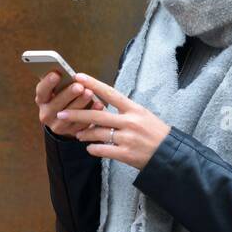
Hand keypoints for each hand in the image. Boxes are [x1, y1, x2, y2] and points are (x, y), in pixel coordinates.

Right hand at [35, 71, 105, 137]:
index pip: (41, 91)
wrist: (66, 119)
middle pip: (55, 104)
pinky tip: (98, 104)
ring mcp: (57, 125)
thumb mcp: (58, 89)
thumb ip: (62, 81)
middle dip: (68, 94)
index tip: (56, 74)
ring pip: (69, 115)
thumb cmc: (64, 97)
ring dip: (80, 103)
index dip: (48, 83)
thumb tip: (71, 72)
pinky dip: (90, 113)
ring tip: (89, 93)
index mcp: (42, 100)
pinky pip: (81, 124)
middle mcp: (46, 114)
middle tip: (79, 86)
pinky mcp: (70, 132)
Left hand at [55, 72, 171, 169]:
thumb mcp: (143, 115)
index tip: (78, 77)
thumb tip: (103, 104)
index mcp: (134, 109)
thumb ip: (124, 111)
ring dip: (84, 133)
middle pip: (98, 115)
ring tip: (77, 134)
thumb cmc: (156, 133)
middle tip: (61, 113)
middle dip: (77, 114)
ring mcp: (128, 138)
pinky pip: (103, 150)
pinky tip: (90, 148)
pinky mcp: (126, 154)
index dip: (93, 84)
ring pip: (98, 133)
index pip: (110, 93)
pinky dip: (93, 149)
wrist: (170, 155)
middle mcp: (130, 122)